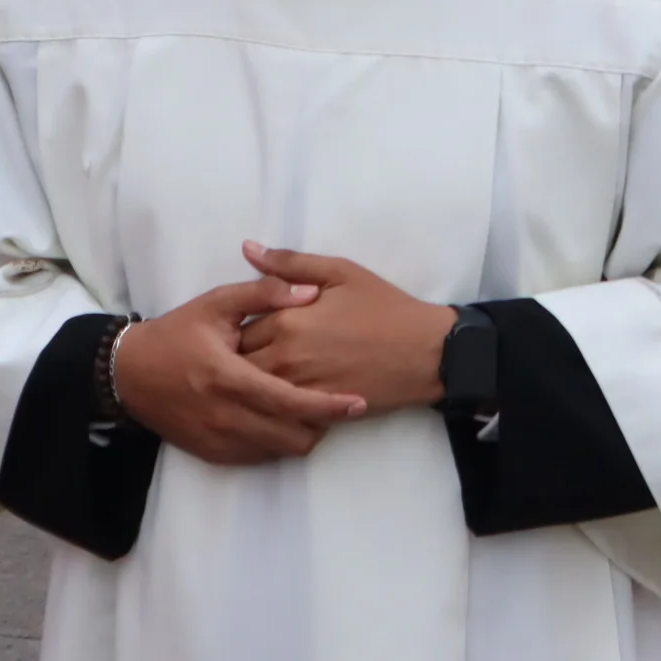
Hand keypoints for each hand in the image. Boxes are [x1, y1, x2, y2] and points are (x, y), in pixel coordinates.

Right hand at [112, 277, 367, 465]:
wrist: (127, 373)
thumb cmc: (178, 333)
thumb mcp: (217, 303)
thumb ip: (264, 293)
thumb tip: (311, 292)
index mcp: (228, 376)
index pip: (288, 401)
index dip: (327, 406)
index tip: (358, 403)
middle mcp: (223, 415)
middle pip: (290, 436)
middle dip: (322, 424)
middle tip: (339, 404)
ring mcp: (215, 438)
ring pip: (277, 451)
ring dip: (302, 434)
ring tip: (314, 410)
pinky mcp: (209, 452)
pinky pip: (257, 457)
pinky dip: (278, 442)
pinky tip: (284, 419)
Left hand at [233, 242, 453, 415]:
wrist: (426, 353)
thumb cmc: (386, 308)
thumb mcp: (342, 273)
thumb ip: (291, 263)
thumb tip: (247, 249)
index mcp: (288, 319)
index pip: (238, 326)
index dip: (235, 327)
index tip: (240, 327)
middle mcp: (285, 356)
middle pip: (238, 362)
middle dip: (234, 358)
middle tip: (238, 353)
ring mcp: (298, 388)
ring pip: (251, 390)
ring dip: (247, 383)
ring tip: (251, 376)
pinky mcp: (312, 410)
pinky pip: (275, 411)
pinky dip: (268, 404)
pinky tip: (273, 397)